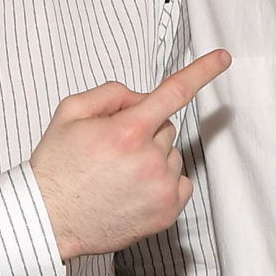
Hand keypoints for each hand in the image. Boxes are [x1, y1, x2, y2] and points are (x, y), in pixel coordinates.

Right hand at [30, 49, 230, 260]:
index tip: (224, 57)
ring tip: (117, 172)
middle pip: (165, 125)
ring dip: (152, 155)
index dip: (202, 71)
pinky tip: (133, 187)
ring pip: (172, 153)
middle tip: (111, 146)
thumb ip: (110, 93)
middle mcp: (151, 159)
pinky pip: (180, 180)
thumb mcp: (69, 112)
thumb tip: (142, 98)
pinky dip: (162, 179)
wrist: (51, 218)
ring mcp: (162, 188)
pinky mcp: (168, 212)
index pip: (173, 92)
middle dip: (144, 128)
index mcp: (127, 131)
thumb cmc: (57, 164)